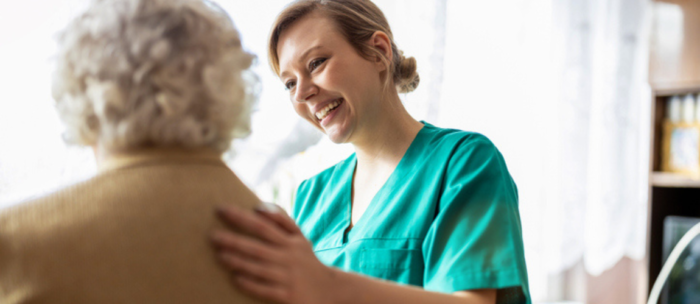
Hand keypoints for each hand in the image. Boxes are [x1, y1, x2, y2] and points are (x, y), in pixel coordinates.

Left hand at [211, 205, 337, 303]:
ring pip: (259, 268)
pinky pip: (265, 290)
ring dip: (239, 262)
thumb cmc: (306, 260)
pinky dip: (251, 284)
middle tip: (212, 236)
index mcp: (290, 242)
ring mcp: (287, 277)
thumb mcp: (299, 238)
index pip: (262, 226)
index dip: (241, 217)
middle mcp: (288, 258)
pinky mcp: (287, 296)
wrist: (329, 290)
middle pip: (258, 247)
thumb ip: (282, 220)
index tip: (221, 210)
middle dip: (234, 240)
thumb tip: (259, 207)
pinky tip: (236, 279)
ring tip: (220, 256)